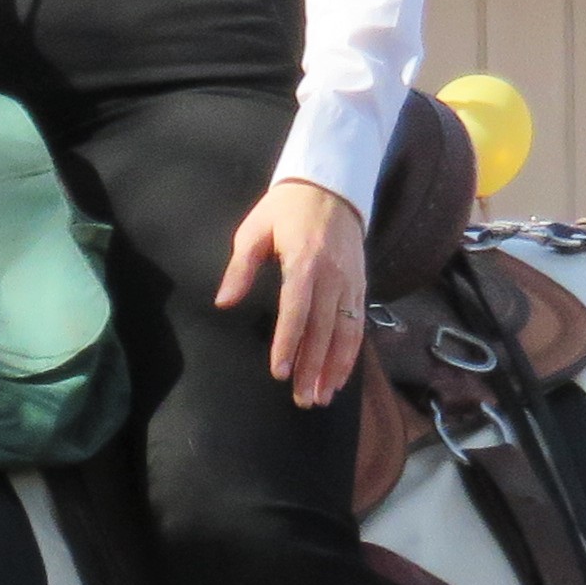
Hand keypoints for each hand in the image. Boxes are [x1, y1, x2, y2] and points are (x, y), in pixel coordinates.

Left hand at [216, 177, 372, 411]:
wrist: (332, 184)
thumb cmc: (286, 208)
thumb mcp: (255, 229)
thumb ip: (241, 268)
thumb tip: (224, 301)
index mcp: (304, 260)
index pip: (296, 309)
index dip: (288, 342)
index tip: (279, 372)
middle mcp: (332, 275)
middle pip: (324, 329)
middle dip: (312, 367)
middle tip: (302, 399)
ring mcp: (351, 282)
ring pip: (346, 332)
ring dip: (334, 368)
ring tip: (320, 397)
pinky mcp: (361, 286)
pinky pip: (358, 325)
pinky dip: (350, 354)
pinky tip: (339, 377)